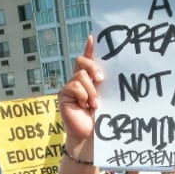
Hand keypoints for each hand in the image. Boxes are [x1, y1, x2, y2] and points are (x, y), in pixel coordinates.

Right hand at [58, 36, 99, 155]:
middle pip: (82, 62)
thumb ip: (106, 83)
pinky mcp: (63, 94)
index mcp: (91, 79)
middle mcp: (79, 80)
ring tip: (94, 105)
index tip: (93, 37)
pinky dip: (82, 95)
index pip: (88, 60)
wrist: (91, 136)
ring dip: (90, 90)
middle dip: (93, 67)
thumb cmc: (102, 119)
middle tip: (102, 80)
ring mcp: (70, 87)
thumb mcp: (106, 98)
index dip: (90, 48)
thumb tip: (110, 71)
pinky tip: (84, 106)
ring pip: (80, 75)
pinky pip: (73, 85)